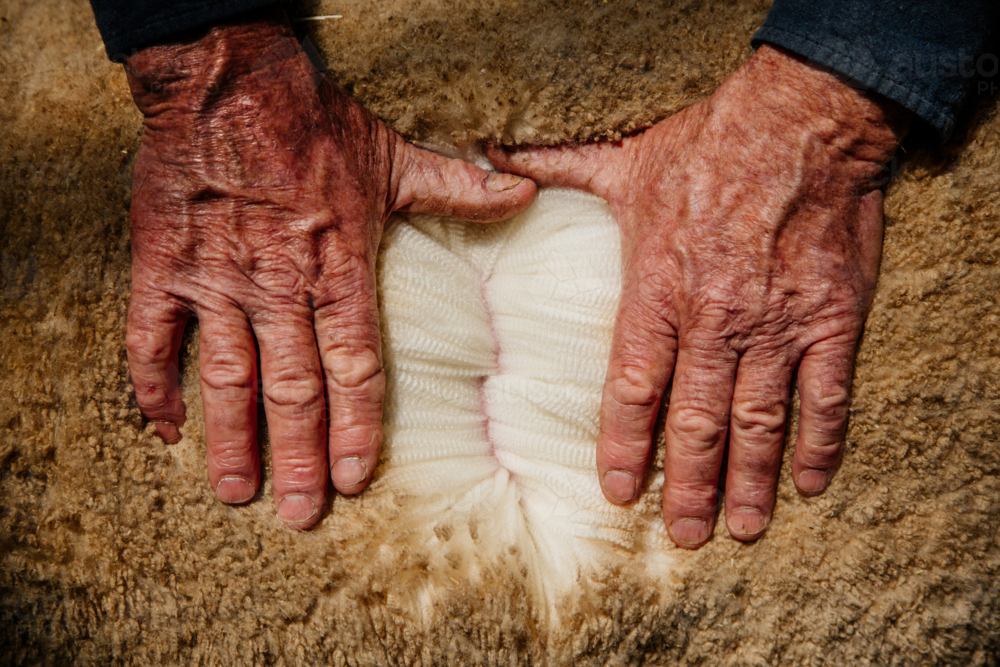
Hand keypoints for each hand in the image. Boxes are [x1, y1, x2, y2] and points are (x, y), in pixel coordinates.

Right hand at [124, 9, 534, 527]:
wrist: (226, 78)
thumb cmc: (313, 121)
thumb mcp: (392, 154)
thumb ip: (455, 188)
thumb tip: (522, 196)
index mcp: (338, 265)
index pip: (354, 363)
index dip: (356, 425)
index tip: (356, 477)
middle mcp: (278, 284)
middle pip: (292, 387)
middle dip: (297, 455)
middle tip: (299, 512)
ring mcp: (218, 278)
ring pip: (226, 374)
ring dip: (231, 437)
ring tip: (236, 491)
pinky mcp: (166, 264)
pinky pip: (152, 334)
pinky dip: (153, 382)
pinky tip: (162, 428)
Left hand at [489, 45, 908, 547]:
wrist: (802, 119)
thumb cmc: (708, 143)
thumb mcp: (624, 158)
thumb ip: (559, 167)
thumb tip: (496, 155)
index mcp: (657, 290)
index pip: (632, 386)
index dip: (623, 444)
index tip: (617, 491)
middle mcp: (713, 320)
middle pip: (694, 422)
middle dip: (686, 486)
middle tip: (681, 534)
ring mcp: (775, 326)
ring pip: (757, 422)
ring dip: (748, 482)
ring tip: (740, 529)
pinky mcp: (831, 319)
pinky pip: (825, 395)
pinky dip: (818, 443)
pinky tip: (809, 482)